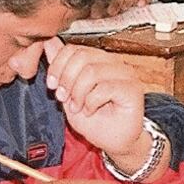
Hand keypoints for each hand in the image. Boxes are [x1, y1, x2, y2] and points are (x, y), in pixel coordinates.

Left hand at [43, 37, 144, 155]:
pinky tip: (89, 110)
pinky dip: (90, 101)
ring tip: (77, 107)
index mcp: (98, 60)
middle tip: (62, 97)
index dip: (57, 65)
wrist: (113, 142)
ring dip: (77, 92)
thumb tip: (50, 42)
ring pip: (91, 71)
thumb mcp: (68, 91)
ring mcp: (126, 74)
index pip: (73, 49)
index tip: (51, 85)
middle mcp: (113, 63)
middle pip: (81, 56)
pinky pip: (104, 88)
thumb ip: (61, 67)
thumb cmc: (93, 119)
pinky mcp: (133, 89)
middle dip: (66, 79)